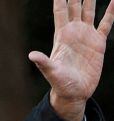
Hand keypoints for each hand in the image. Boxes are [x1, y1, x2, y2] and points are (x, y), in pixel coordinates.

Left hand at [29, 0, 113, 120]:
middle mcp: (74, 32)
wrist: (75, 93)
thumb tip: (32, 55)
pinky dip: (110, 13)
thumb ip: (43, 63)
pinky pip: (105, 24)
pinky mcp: (98, 44)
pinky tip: (113, 2)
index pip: (60, 11)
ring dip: (90, 0)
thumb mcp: (51, 72)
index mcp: (62, 36)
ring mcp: (86, 36)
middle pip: (75, 7)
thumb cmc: (61, 84)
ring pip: (89, 12)